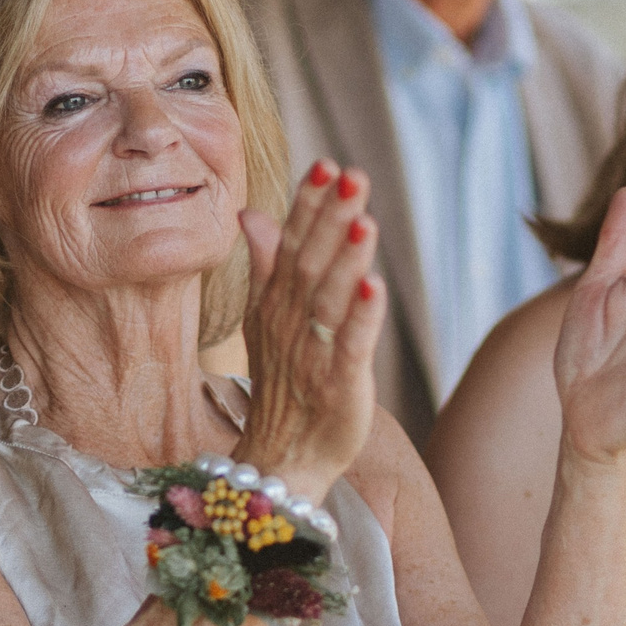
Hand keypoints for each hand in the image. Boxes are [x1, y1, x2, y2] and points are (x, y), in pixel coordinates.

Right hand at [233, 160, 389, 501]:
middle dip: (330, 218)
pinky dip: (360, 318)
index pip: (291, 244)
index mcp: (275, 303)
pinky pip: (348, 346)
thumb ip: (265, 264)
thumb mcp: (266, 319)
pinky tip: (373, 287)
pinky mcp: (338, 385)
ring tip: (362, 220)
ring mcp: (312, 354)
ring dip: (346, 259)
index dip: (308, 206)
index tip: (325, 166)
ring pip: (328, 299)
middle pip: (310, 262)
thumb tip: (252, 212)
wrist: (279, 459)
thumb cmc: (281, 384)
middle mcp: (290, 323)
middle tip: (350, 177)